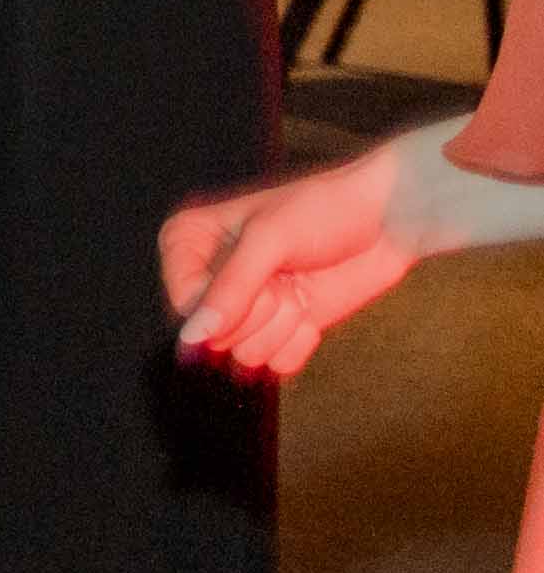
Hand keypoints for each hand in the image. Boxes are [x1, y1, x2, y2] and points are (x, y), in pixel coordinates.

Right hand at [166, 142, 428, 379]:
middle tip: (283, 277)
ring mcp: (247, 307)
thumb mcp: (269, 241)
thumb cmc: (324, 210)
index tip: (258, 279)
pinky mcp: (281, 329)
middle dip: (258, 312)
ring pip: (246, 353)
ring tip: (298, 289)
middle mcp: (211, 279)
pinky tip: (311, 309)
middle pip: (214, 334)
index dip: (223, 303)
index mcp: (190, 244)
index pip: (185, 303)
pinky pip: (277, 363)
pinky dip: (300, 341)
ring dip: (282, 326)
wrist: (386, 220)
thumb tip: (192, 337)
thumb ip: (229, 290)